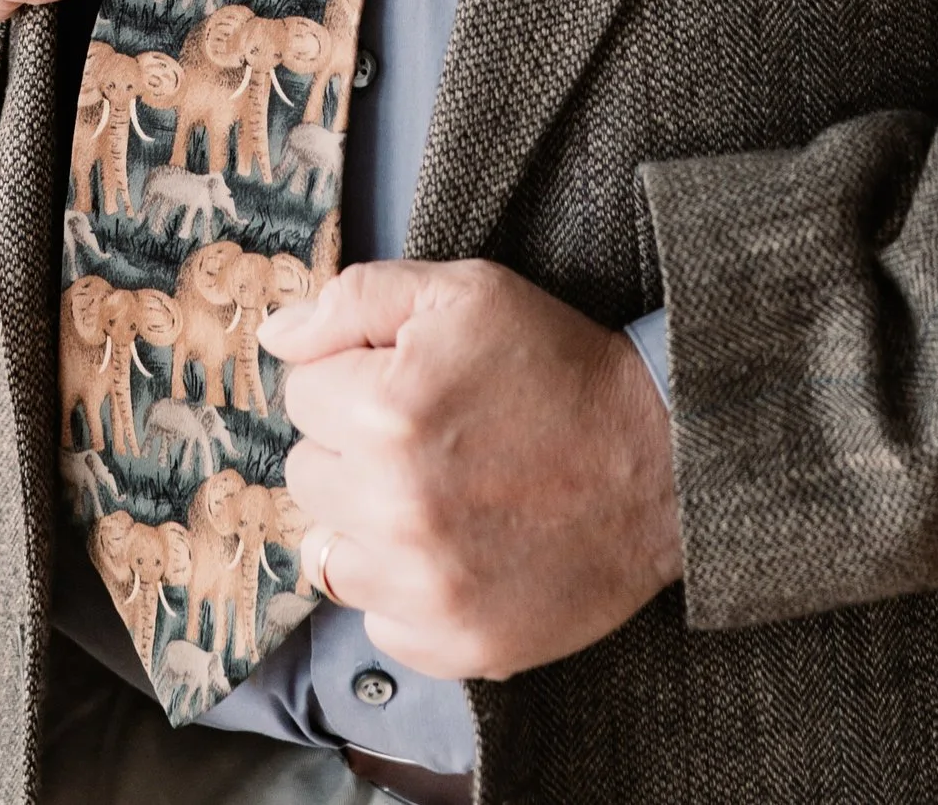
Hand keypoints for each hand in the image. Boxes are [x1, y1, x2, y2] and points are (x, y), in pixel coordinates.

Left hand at [265, 259, 681, 679]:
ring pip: (331, 552)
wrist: (661, 460)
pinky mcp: (453, 644)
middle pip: (307, 474)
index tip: (406, 380)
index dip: (353, 375)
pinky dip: (406, 587)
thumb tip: (277, 336)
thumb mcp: (464, 292)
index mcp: (387, 411)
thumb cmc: (556, 366)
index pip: (302, 393)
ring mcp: (424, 588)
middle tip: (426, 434)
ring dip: (369, 522)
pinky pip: (378, 619)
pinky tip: (459, 545)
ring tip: (439, 491)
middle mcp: (394, 508)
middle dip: (352, 447)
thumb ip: (355, 300)